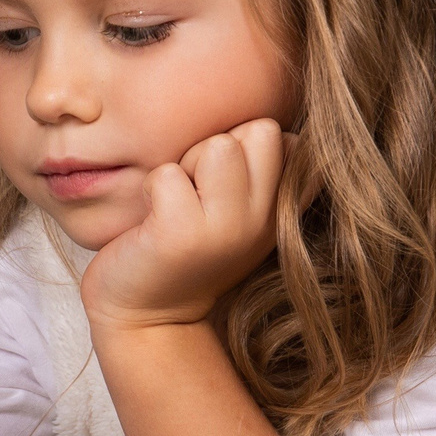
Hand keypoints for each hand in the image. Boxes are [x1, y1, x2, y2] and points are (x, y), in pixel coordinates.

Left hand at [81, 118, 283, 332]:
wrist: (146, 315)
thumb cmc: (185, 249)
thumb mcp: (237, 211)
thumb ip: (259, 171)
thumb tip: (276, 119)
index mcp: (281, 209)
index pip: (289, 137)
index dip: (245, 148)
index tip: (223, 189)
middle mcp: (265, 220)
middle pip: (259, 130)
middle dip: (218, 148)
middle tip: (194, 192)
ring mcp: (227, 229)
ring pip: (219, 146)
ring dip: (185, 166)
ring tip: (175, 204)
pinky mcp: (182, 235)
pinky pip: (167, 173)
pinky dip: (151, 188)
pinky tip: (151, 221)